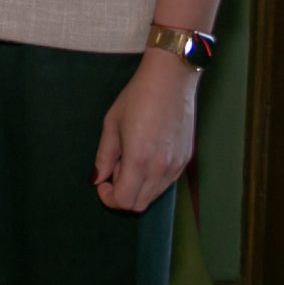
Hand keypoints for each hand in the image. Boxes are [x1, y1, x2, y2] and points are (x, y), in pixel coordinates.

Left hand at [93, 51, 198, 211]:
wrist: (171, 80)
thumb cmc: (137, 97)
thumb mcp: (111, 124)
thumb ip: (104, 156)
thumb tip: (97, 178)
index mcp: (139, 160)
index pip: (123, 200)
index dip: (108, 196)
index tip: (102, 182)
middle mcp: (161, 169)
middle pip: (138, 204)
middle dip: (121, 194)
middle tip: (115, 168)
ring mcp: (176, 166)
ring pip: (153, 196)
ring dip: (137, 187)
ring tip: (131, 158)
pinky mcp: (186, 160)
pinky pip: (166, 183)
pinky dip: (152, 180)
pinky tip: (146, 155)